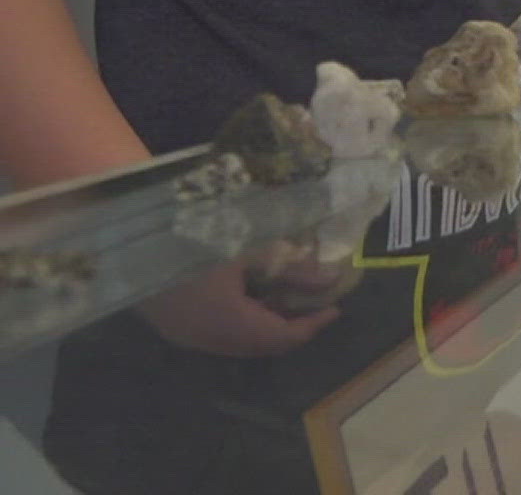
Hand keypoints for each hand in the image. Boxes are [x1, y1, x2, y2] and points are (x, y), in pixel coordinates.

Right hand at [138, 258, 338, 357]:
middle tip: (314, 302)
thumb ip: (291, 268)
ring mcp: (184, 335)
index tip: (336, 308)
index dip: (312, 325)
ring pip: (237, 341)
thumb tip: (331, 279)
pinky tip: (250, 292)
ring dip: (265, 323)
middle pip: (259, 345)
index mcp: (228, 325)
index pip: (281, 338)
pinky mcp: (171, 325)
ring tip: (287, 293)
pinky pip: (216, 332)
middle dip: (291, 326)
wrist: (123, 238)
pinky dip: (242, 319)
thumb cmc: (192, 236)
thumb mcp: (248, 248)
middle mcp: (206, 339)